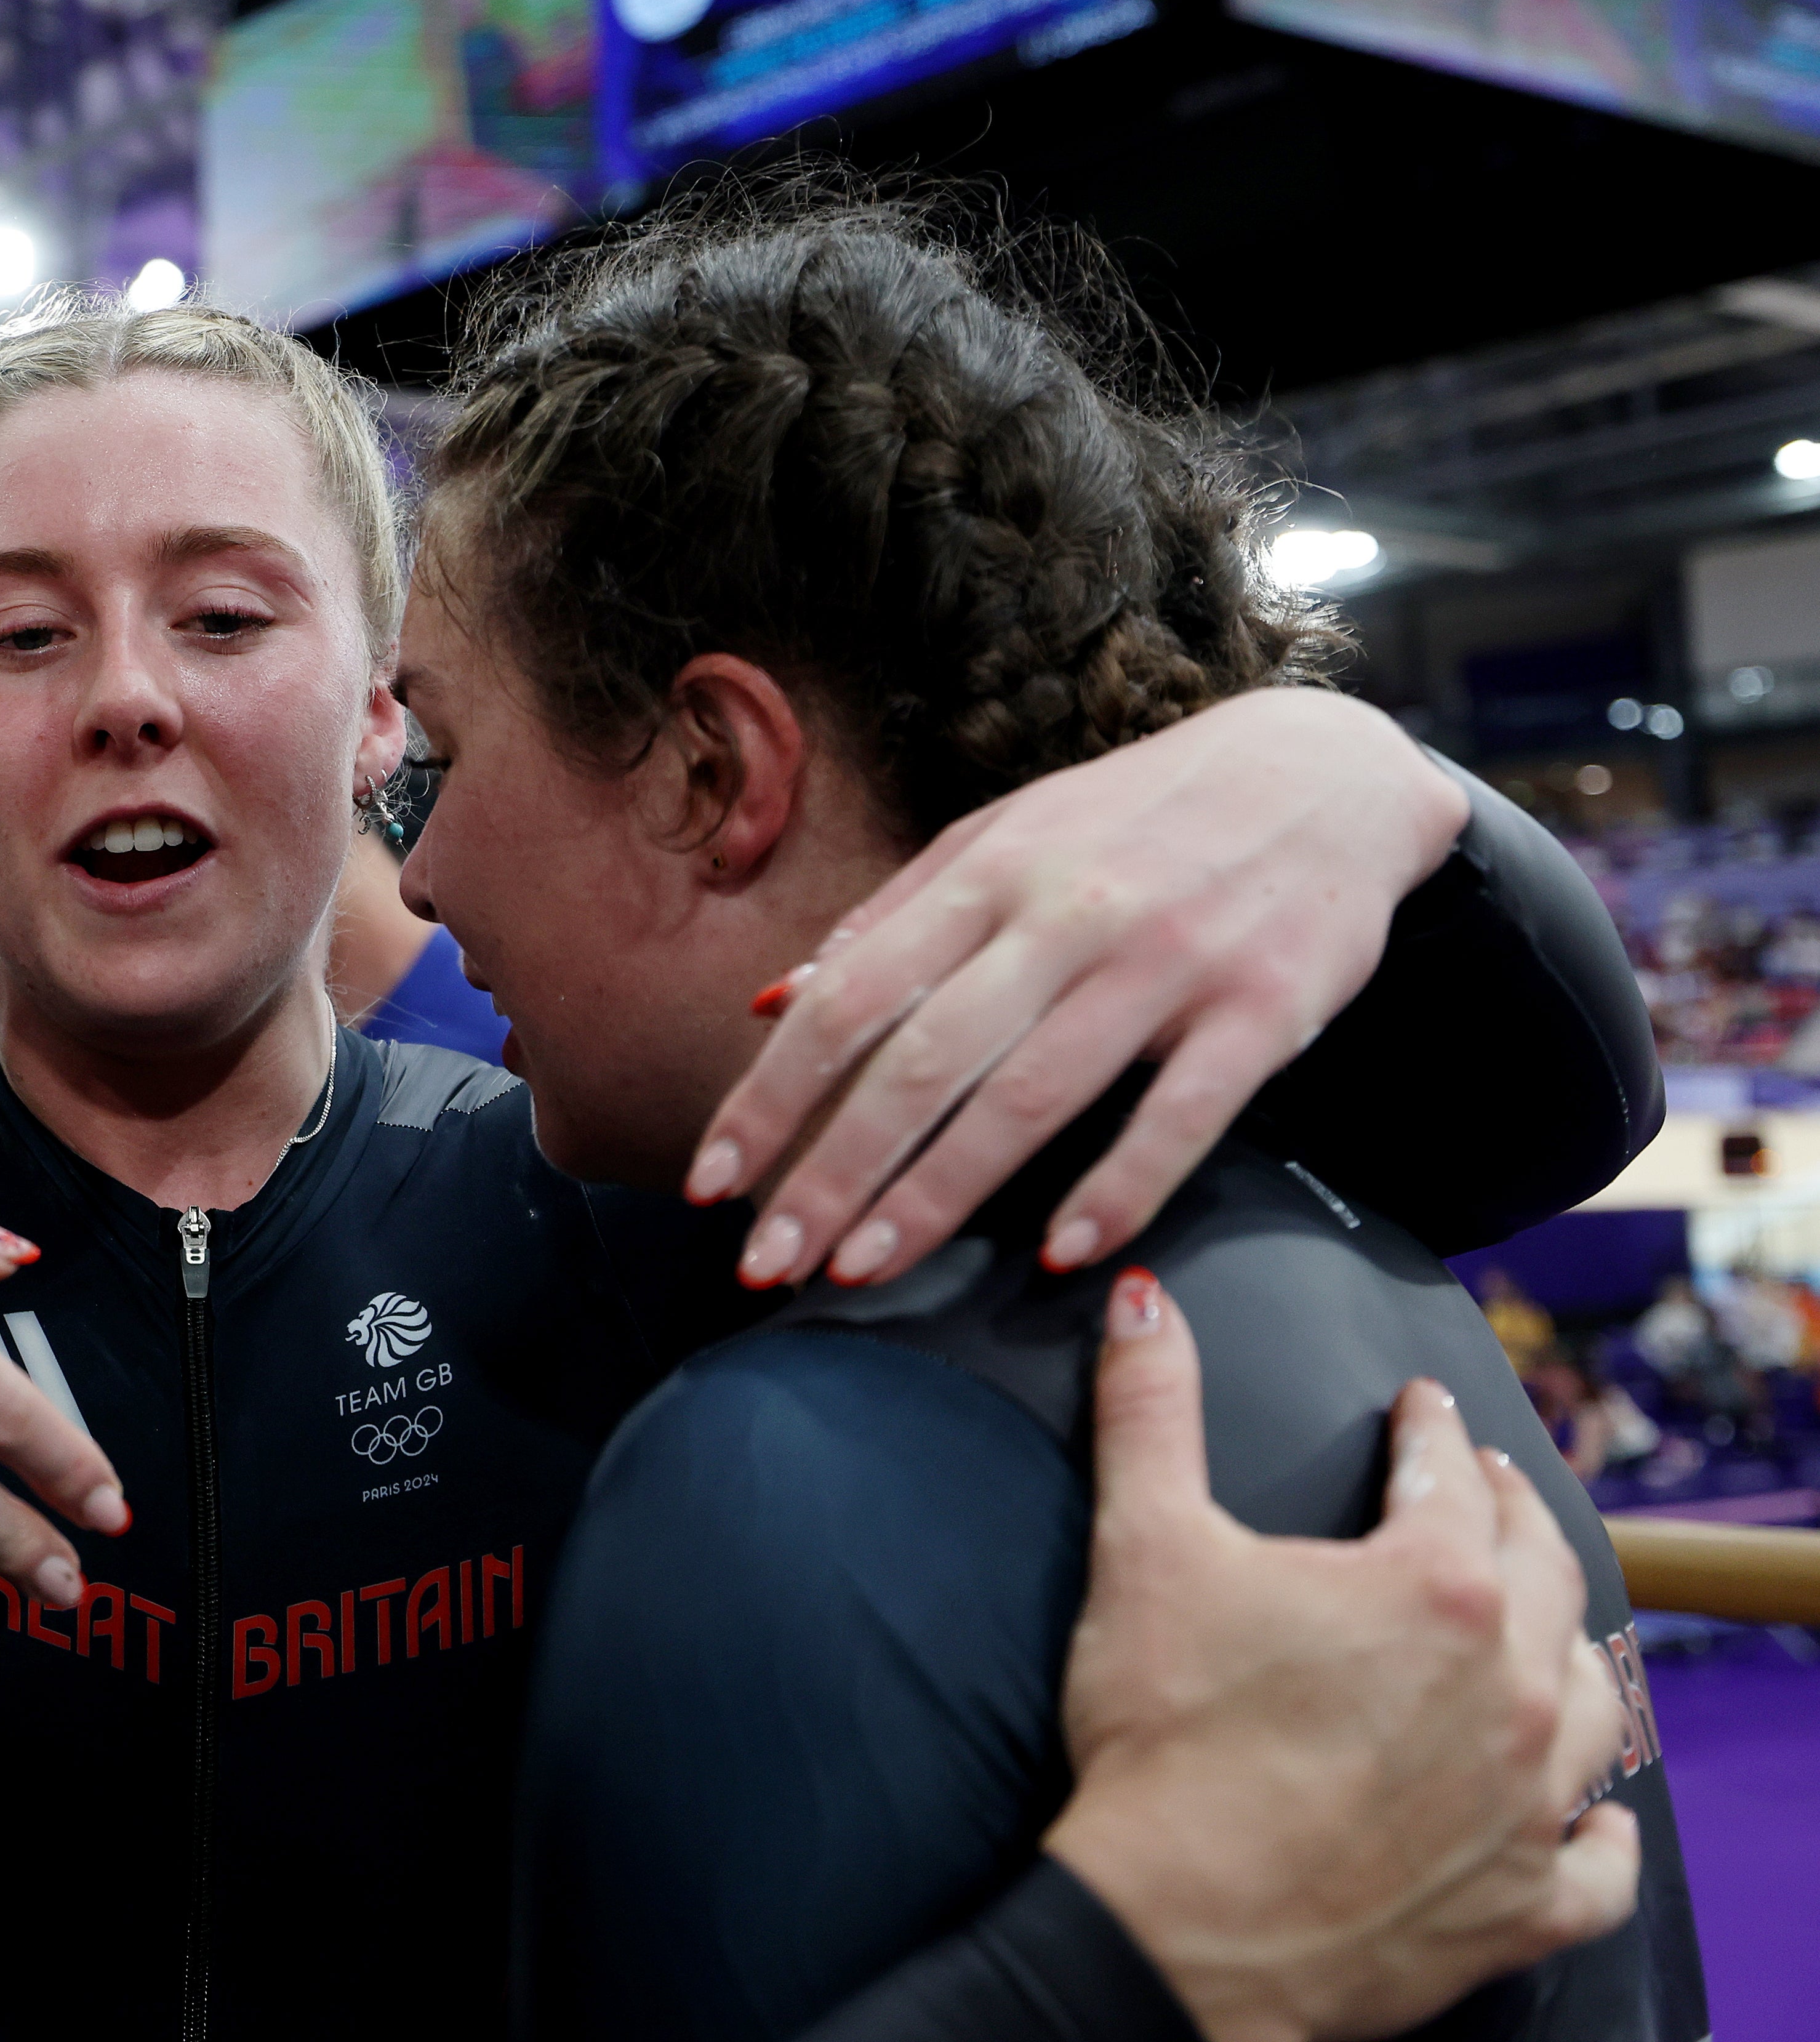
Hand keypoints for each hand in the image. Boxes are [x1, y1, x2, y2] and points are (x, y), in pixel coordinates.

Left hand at [687, 689, 1467, 1287]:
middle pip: (921, 1062)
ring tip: (863, 1270)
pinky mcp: (1263, 1011)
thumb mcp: (1007, 835)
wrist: (1329, 770)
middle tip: (769, 1260)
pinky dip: (1118, 1188)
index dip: (771, 1095)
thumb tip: (774, 999)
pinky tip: (1059, 1255)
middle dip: (832, 1172)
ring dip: (937, 1197)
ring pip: (1029, 1098)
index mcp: (989, 874)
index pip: (849, 999)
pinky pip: (1180, 1116)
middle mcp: (1065, 916)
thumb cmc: (1141, 817)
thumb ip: (891, 920)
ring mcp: (1166, 965)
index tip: (711, 1180)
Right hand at [1043, 1271, 1639, 2041]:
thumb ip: (1149, 1410)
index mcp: (1435, 1589)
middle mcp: (1510, 1687)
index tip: (1420, 1411)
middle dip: (1514, 1515)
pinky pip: (1598, 1865)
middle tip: (1489, 1488)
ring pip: (1592, 1704)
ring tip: (1544, 1628)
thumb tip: (1144, 1299)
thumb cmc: (1164, 1738)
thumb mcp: (1144, 1548)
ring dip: (1568, 1652)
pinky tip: (1589, 1816)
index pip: (1448, 1476)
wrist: (1179, 1927)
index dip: (1428, 1432)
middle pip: (1543, 1572)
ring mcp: (1529, 1802)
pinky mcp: (1522, 1904)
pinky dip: (1599, 1834)